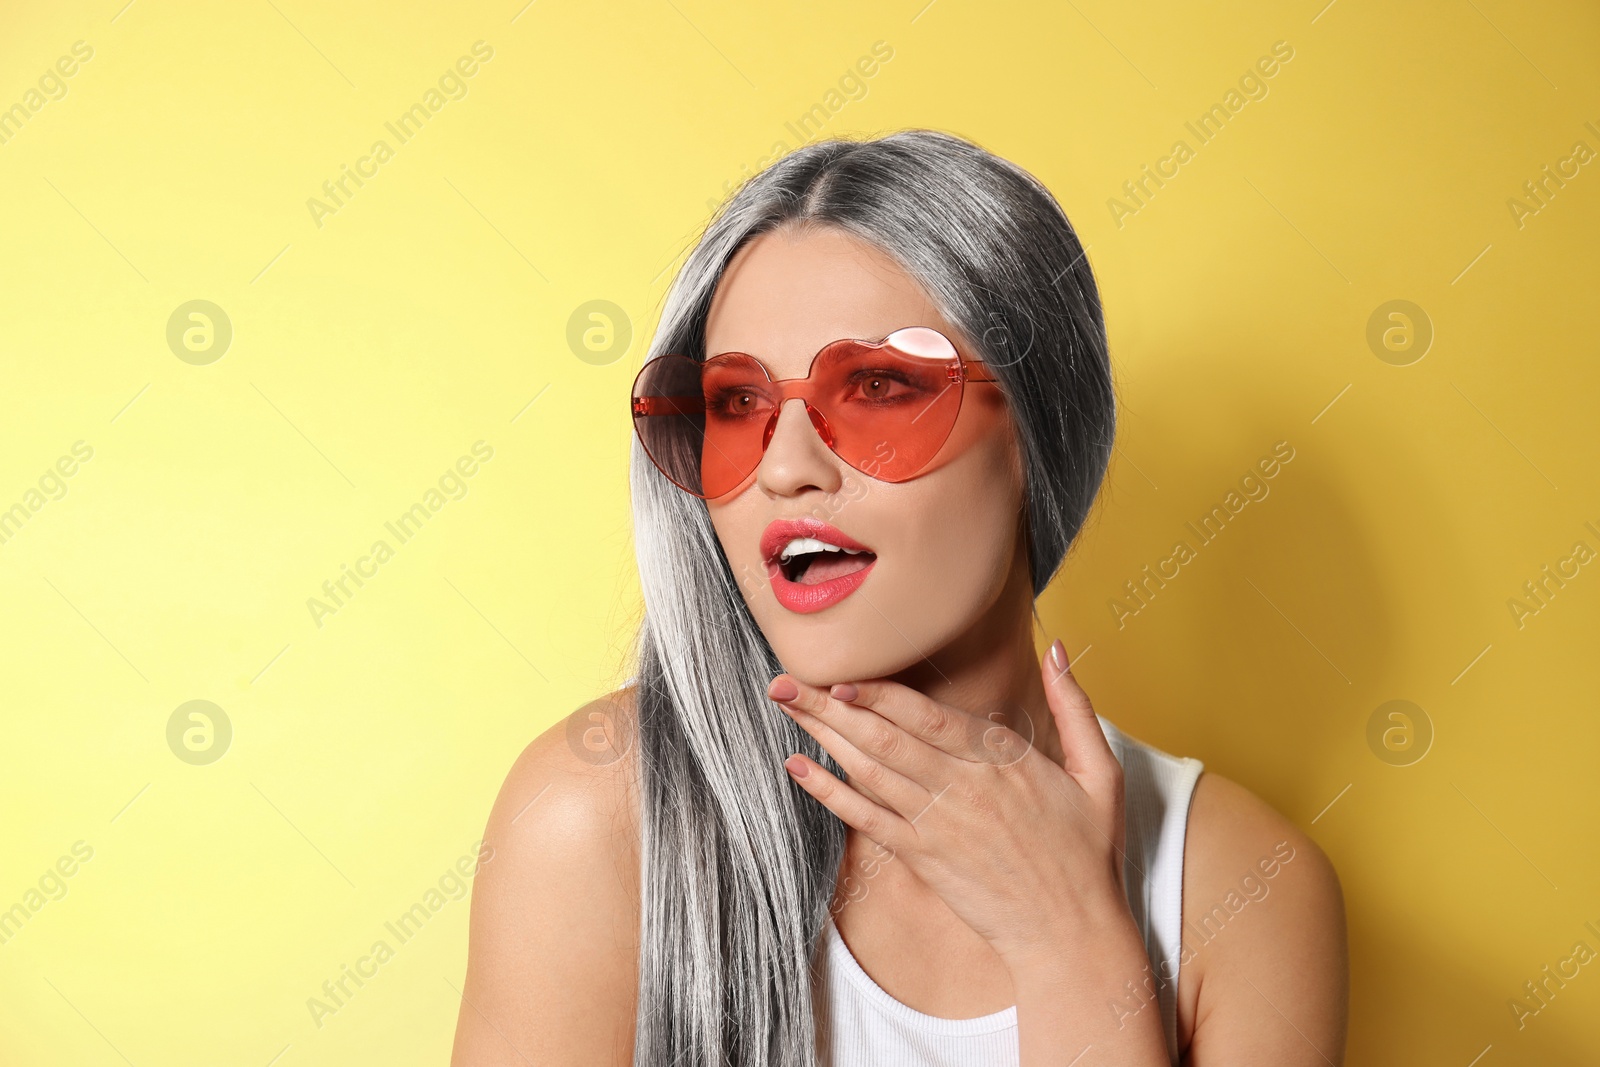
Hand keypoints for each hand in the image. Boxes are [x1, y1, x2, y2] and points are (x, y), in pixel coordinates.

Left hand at [769, 641, 1138, 973]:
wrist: (1071, 933)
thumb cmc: (1087, 853)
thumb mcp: (1100, 774)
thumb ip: (1076, 708)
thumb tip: (1059, 649)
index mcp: (1002, 759)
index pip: (928, 716)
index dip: (879, 694)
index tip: (840, 672)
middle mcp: (963, 787)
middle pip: (884, 737)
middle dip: (829, 706)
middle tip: (785, 680)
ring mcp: (938, 824)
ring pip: (869, 771)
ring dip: (822, 736)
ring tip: (786, 706)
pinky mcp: (923, 856)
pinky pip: (867, 819)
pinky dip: (830, 792)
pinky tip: (799, 768)